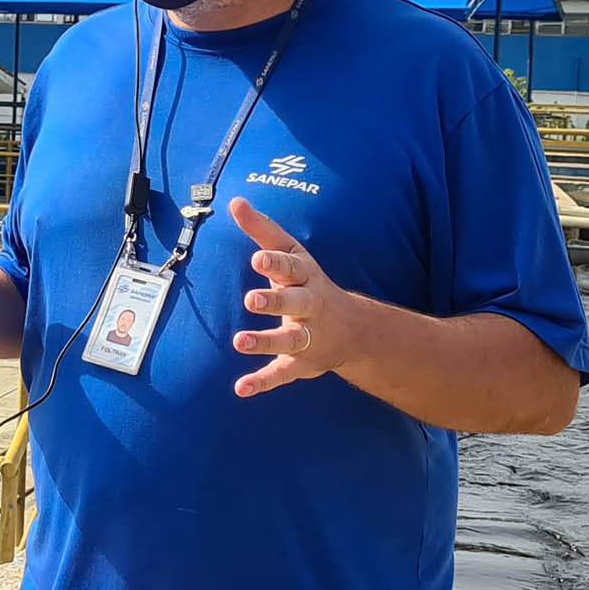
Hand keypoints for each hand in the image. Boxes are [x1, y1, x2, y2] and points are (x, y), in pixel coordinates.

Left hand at [229, 198, 377, 397]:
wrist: (354, 329)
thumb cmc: (307, 283)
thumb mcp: (291, 253)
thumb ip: (262, 229)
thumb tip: (234, 201)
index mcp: (305, 276)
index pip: (291, 265)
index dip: (275, 262)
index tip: (257, 258)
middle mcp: (310, 305)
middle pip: (296, 302)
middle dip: (275, 301)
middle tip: (251, 299)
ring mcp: (308, 336)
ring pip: (288, 339)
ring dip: (265, 341)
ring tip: (239, 341)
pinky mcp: (301, 363)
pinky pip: (281, 372)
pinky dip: (262, 382)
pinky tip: (240, 388)